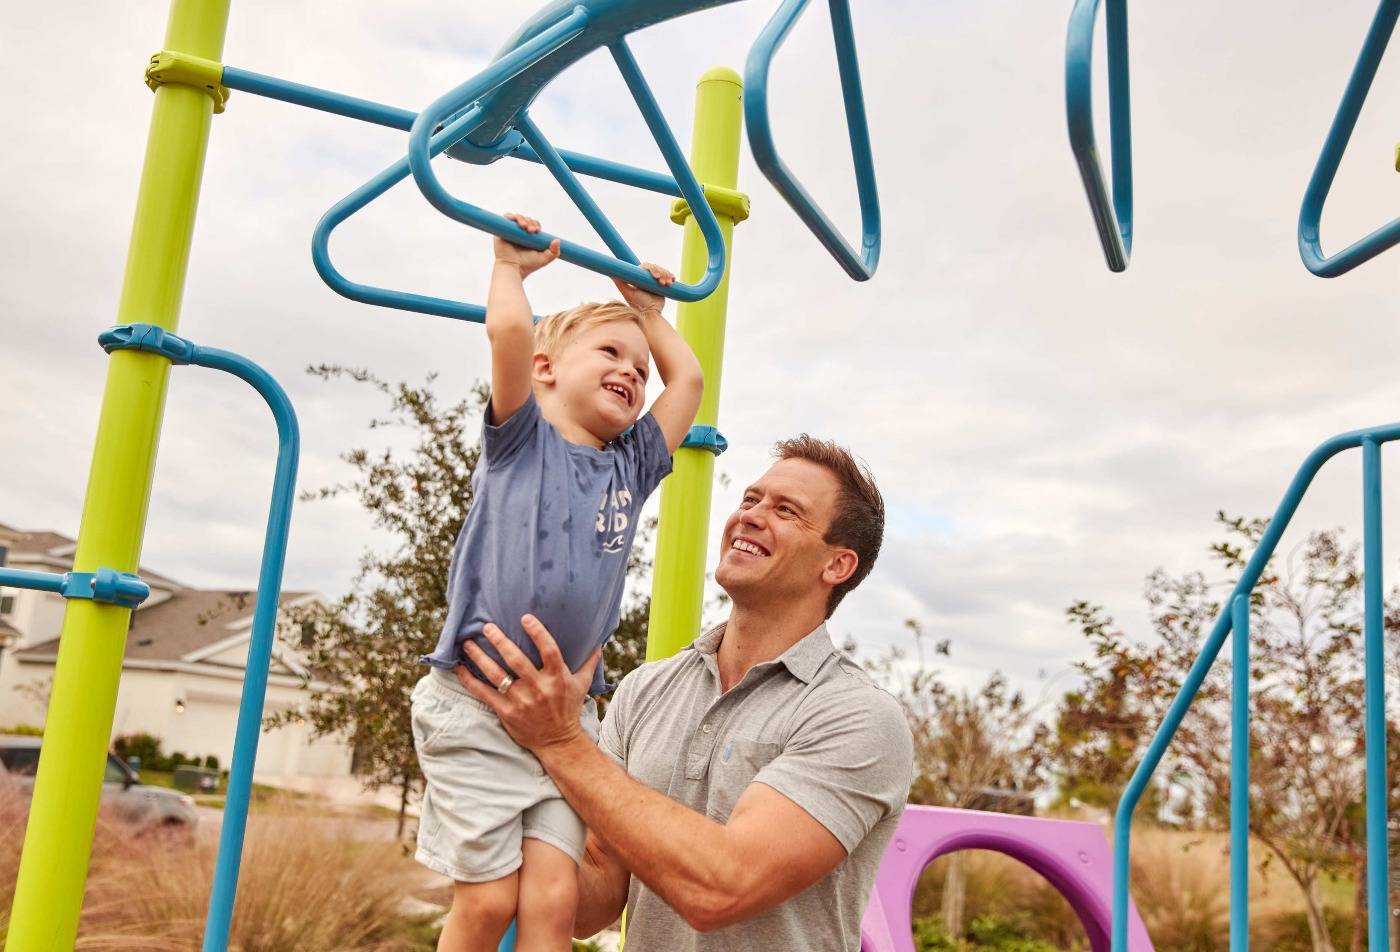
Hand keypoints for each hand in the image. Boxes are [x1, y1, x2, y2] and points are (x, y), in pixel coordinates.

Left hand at [454, 614, 600, 751]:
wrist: (558, 741)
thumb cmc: (568, 708)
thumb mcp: (582, 684)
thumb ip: (589, 662)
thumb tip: (598, 641)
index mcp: (557, 677)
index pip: (549, 650)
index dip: (537, 633)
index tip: (525, 618)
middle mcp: (539, 688)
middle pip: (516, 660)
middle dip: (500, 641)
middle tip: (486, 627)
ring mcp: (521, 701)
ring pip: (496, 675)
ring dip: (480, 658)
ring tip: (467, 644)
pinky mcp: (507, 712)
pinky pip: (484, 693)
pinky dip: (470, 680)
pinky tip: (460, 668)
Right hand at [495, 213, 560, 278]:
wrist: (514, 268)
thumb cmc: (527, 265)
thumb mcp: (544, 259)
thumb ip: (554, 252)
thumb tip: (557, 240)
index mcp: (527, 238)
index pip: (532, 225)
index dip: (536, 224)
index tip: (538, 231)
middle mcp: (518, 234)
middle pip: (525, 220)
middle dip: (530, 222)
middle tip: (532, 231)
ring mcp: (509, 232)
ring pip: (517, 218)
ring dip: (523, 219)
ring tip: (526, 227)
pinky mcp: (500, 231)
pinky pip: (506, 218)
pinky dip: (512, 217)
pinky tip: (518, 223)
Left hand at [612, 262, 674, 314]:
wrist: (649, 314)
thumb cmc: (637, 304)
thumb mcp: (628, 293)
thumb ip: (620, 283)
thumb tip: (610, 272)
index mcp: (638, 277)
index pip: (646, 267)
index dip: (652, 269)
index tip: (655, 277)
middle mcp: (646, 277)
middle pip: (655, 268)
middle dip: (660, 273)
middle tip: (661, 282)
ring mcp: (655, 280)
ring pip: (662, 272)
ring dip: (666, 275)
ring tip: (666, 284)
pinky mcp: (662, 284)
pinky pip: (667, 277)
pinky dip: (670, 276)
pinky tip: (672, 280)